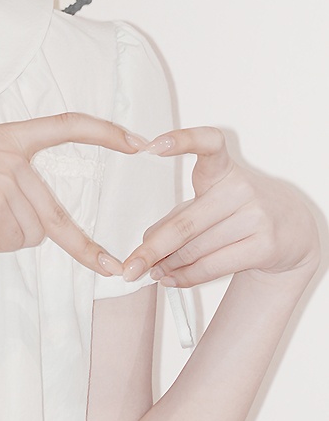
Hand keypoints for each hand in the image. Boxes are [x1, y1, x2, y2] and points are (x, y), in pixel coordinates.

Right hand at [0, 112, 143, 276]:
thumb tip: (3, 228)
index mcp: (10, 137)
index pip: (67, 125)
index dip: (106, 133)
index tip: (139, 142)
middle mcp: (16, 157)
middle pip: (56, 216)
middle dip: (86, 249)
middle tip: (114, 269)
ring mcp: (8, 179)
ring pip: (26, 236)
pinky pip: (4, 241)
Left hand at [121, 127, 320, 288]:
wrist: (293, 229)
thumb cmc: (238, 209)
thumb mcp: (210, 201)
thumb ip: (177, 217)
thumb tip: (147, 244)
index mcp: (223, 168)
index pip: (208, 142)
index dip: (181, 140)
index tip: (151, 146)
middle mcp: (241, 188)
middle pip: (185, 224)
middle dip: (151, 250)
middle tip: (128, 267)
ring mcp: (256, 217)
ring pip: (196, 250)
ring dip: (168, 266)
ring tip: (152, 272)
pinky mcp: (264, 246)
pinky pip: (213, 267)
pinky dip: (186, 277)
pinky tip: (171, 279)